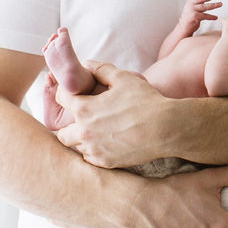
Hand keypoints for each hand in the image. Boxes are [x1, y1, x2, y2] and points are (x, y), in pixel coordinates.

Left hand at [55, 62, 176, 167]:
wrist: (165, 128)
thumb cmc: (145, 101)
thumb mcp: (124, 79)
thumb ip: (101, 70)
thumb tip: (87, 64)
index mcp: (84, 109)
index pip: (61, 99)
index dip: (66, 93)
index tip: (74, 93)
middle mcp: (84, 132)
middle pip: (61, 132)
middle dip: (69, 123)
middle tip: (83, 118)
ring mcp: (94, 150)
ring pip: (76, 146)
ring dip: (82, 138)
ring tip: (97, 130)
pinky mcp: (106, 162)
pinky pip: (91, 157)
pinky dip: (94, 149)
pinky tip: (107, 141)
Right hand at [179, 0, 222, 35]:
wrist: (183, 28)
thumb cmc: (189, 18)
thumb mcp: (192, 8)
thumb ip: (198, 3)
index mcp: (189, 2)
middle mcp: (190, 5)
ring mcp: (192, 10)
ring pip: (205, 6)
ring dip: (214, 5)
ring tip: (220, 4)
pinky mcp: (194, 16)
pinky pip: (205, 16)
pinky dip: (211, 17)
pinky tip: (216, 17)